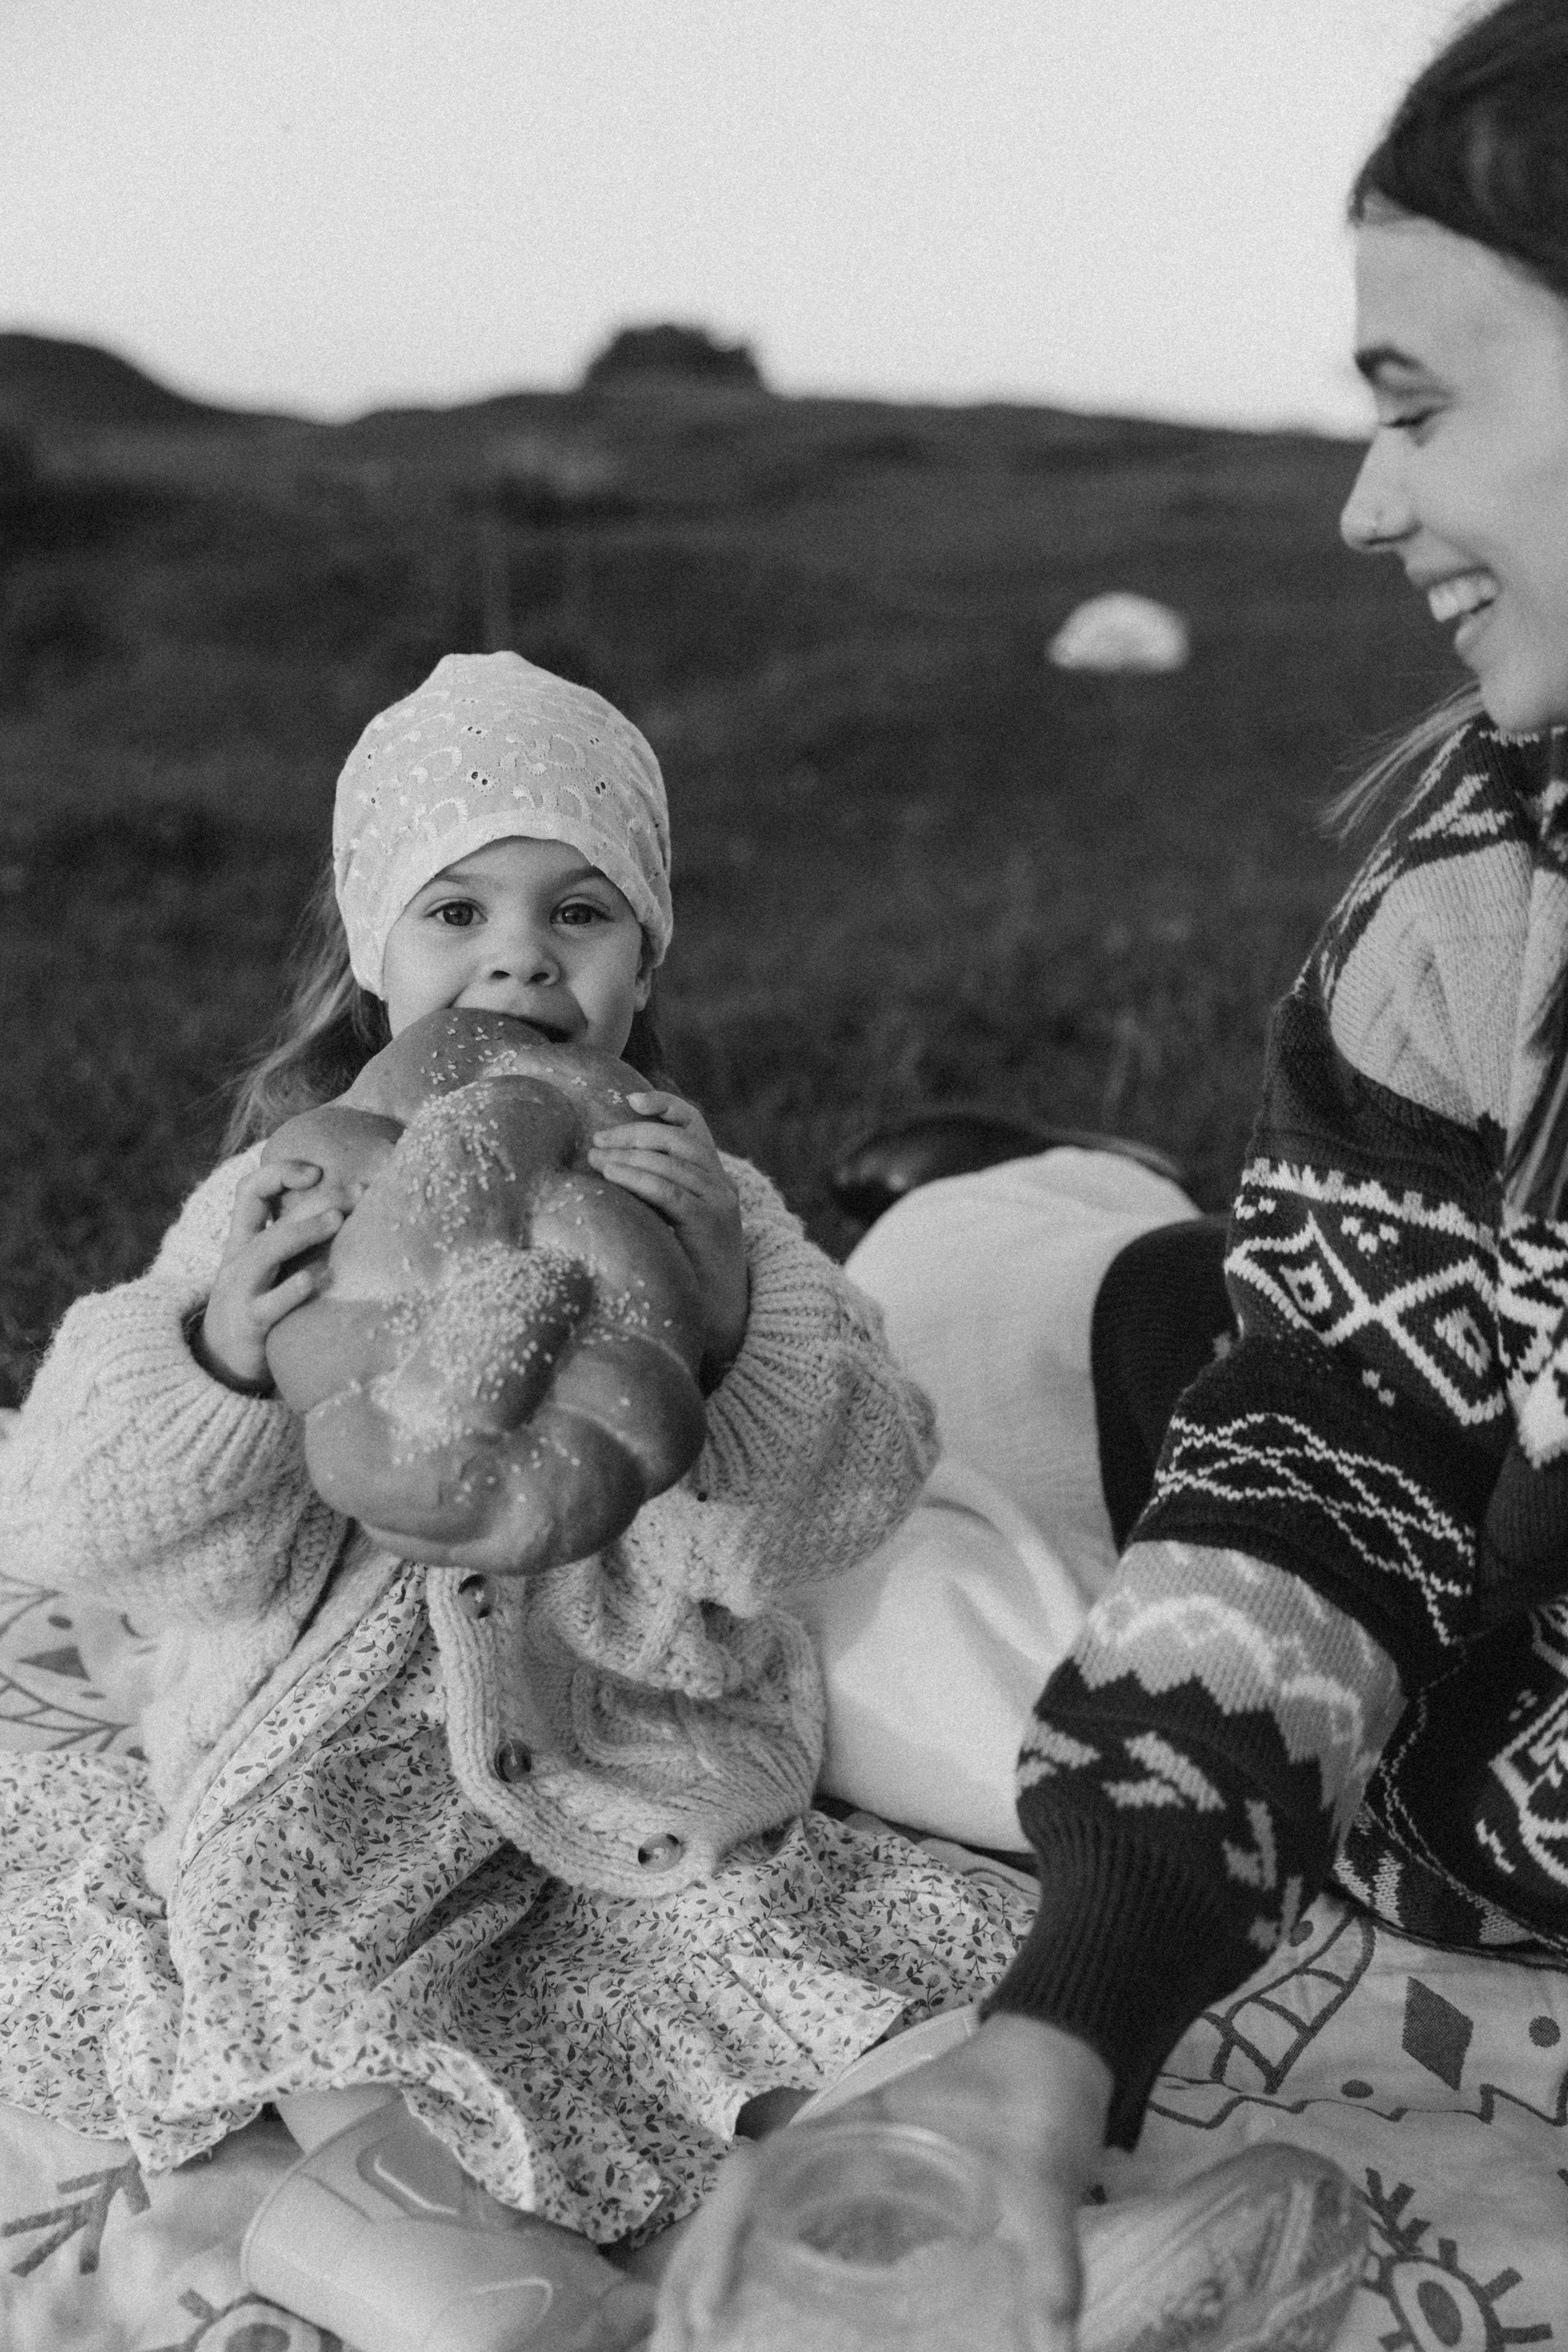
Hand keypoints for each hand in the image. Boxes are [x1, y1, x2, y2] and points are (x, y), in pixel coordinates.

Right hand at [194, 1160, 345, 1392]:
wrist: (220, 1364)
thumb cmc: (259, 1305)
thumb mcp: (269, 1267)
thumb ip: (296, 1239)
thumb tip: (350, 1208)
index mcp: (244, 1241)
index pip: (250, 1192)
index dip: (279, 1173)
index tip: (317, 1170)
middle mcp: (239, 1261)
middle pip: (265, 1218)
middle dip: (311, 1201)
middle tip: (355, 1193)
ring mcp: (242, 1293)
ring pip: (264, 1253)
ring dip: (301, 1232)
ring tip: (337, 1220)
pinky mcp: (251, 1327)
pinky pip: (268, 1306)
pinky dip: (291, 1292)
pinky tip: (315, 1279)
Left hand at [588, 1092, 748, 1383]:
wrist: (718, 1314)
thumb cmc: (683, 1267)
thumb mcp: (669, 1220)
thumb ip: (652, 1190)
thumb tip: (601, 1162)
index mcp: (712, 1176)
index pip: (693, 1124)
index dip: (665, 1104)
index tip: (631, 1101)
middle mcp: (720, 1183)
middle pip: (677, 1137)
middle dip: (633, 1133)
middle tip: (597, 1141)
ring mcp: (718, 1201)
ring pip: (672, 1161)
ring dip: (628, 1155)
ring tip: (595, 1158)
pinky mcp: (710, 1222)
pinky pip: (669, 1190)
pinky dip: (638, 1177)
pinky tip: (612, 1176)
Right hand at [655, 2016, 1111, 2351]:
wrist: (1058, 2053)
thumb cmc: (1036, 2098)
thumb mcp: (1042, 2172)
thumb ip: (1049, 2250)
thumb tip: (1055, 2341)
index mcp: (855, 2128)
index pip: (759, 2174)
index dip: (722, 2237)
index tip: (712, 2306)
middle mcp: (834, 2148)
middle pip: (736, 2204)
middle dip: (691, 2272)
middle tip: (669, 2349)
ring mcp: (842, 2171)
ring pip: (751, 2219)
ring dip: (705, 2273)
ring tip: (680, 2343)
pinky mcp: (863, 2196)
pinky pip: (788, 2232)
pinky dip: (749, 2272)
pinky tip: (739, 2322)